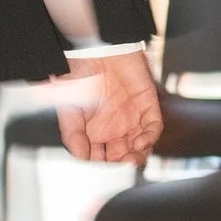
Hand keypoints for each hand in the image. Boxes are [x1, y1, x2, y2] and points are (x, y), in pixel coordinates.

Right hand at [54, 48, 164, 167]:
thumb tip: (79, 156)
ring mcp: (131, 118)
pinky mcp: (146, 105)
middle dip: (122, 166)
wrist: (95, 46)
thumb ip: (72, 134)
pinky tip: (140, 142)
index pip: (101, 160)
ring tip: (131, 159)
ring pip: (139, 146)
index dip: (103, 169)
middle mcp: (114, 129)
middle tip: (119, 169)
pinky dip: (149, 137)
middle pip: (122, 157)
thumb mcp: (68, 108)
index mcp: (94, 133)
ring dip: (137, 156)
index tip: (102, 175)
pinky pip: (153, 127)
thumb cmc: (78, 73)